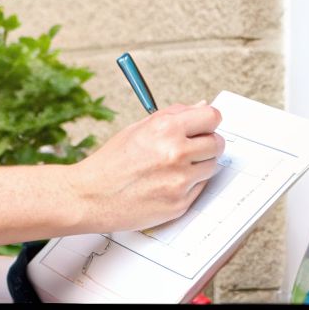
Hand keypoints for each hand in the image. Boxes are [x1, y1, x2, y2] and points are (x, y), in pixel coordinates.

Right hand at [68, 103, 224, 232]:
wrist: (91, 196)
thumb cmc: (111, 162)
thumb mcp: (138, 128)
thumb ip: (174, 116)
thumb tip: (202, 106)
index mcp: (166, 129)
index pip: (212, 117)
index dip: (208, 122)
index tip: (205, 126)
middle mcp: (176, 153)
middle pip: (217, 143)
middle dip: (207, 144)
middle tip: (191, 148)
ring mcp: (180, 181)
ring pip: (211, 167)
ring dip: (199, 165)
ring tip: (173, 167)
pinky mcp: (180, 203)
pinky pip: (200, 188)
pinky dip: (189, 185)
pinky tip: (166, 183)